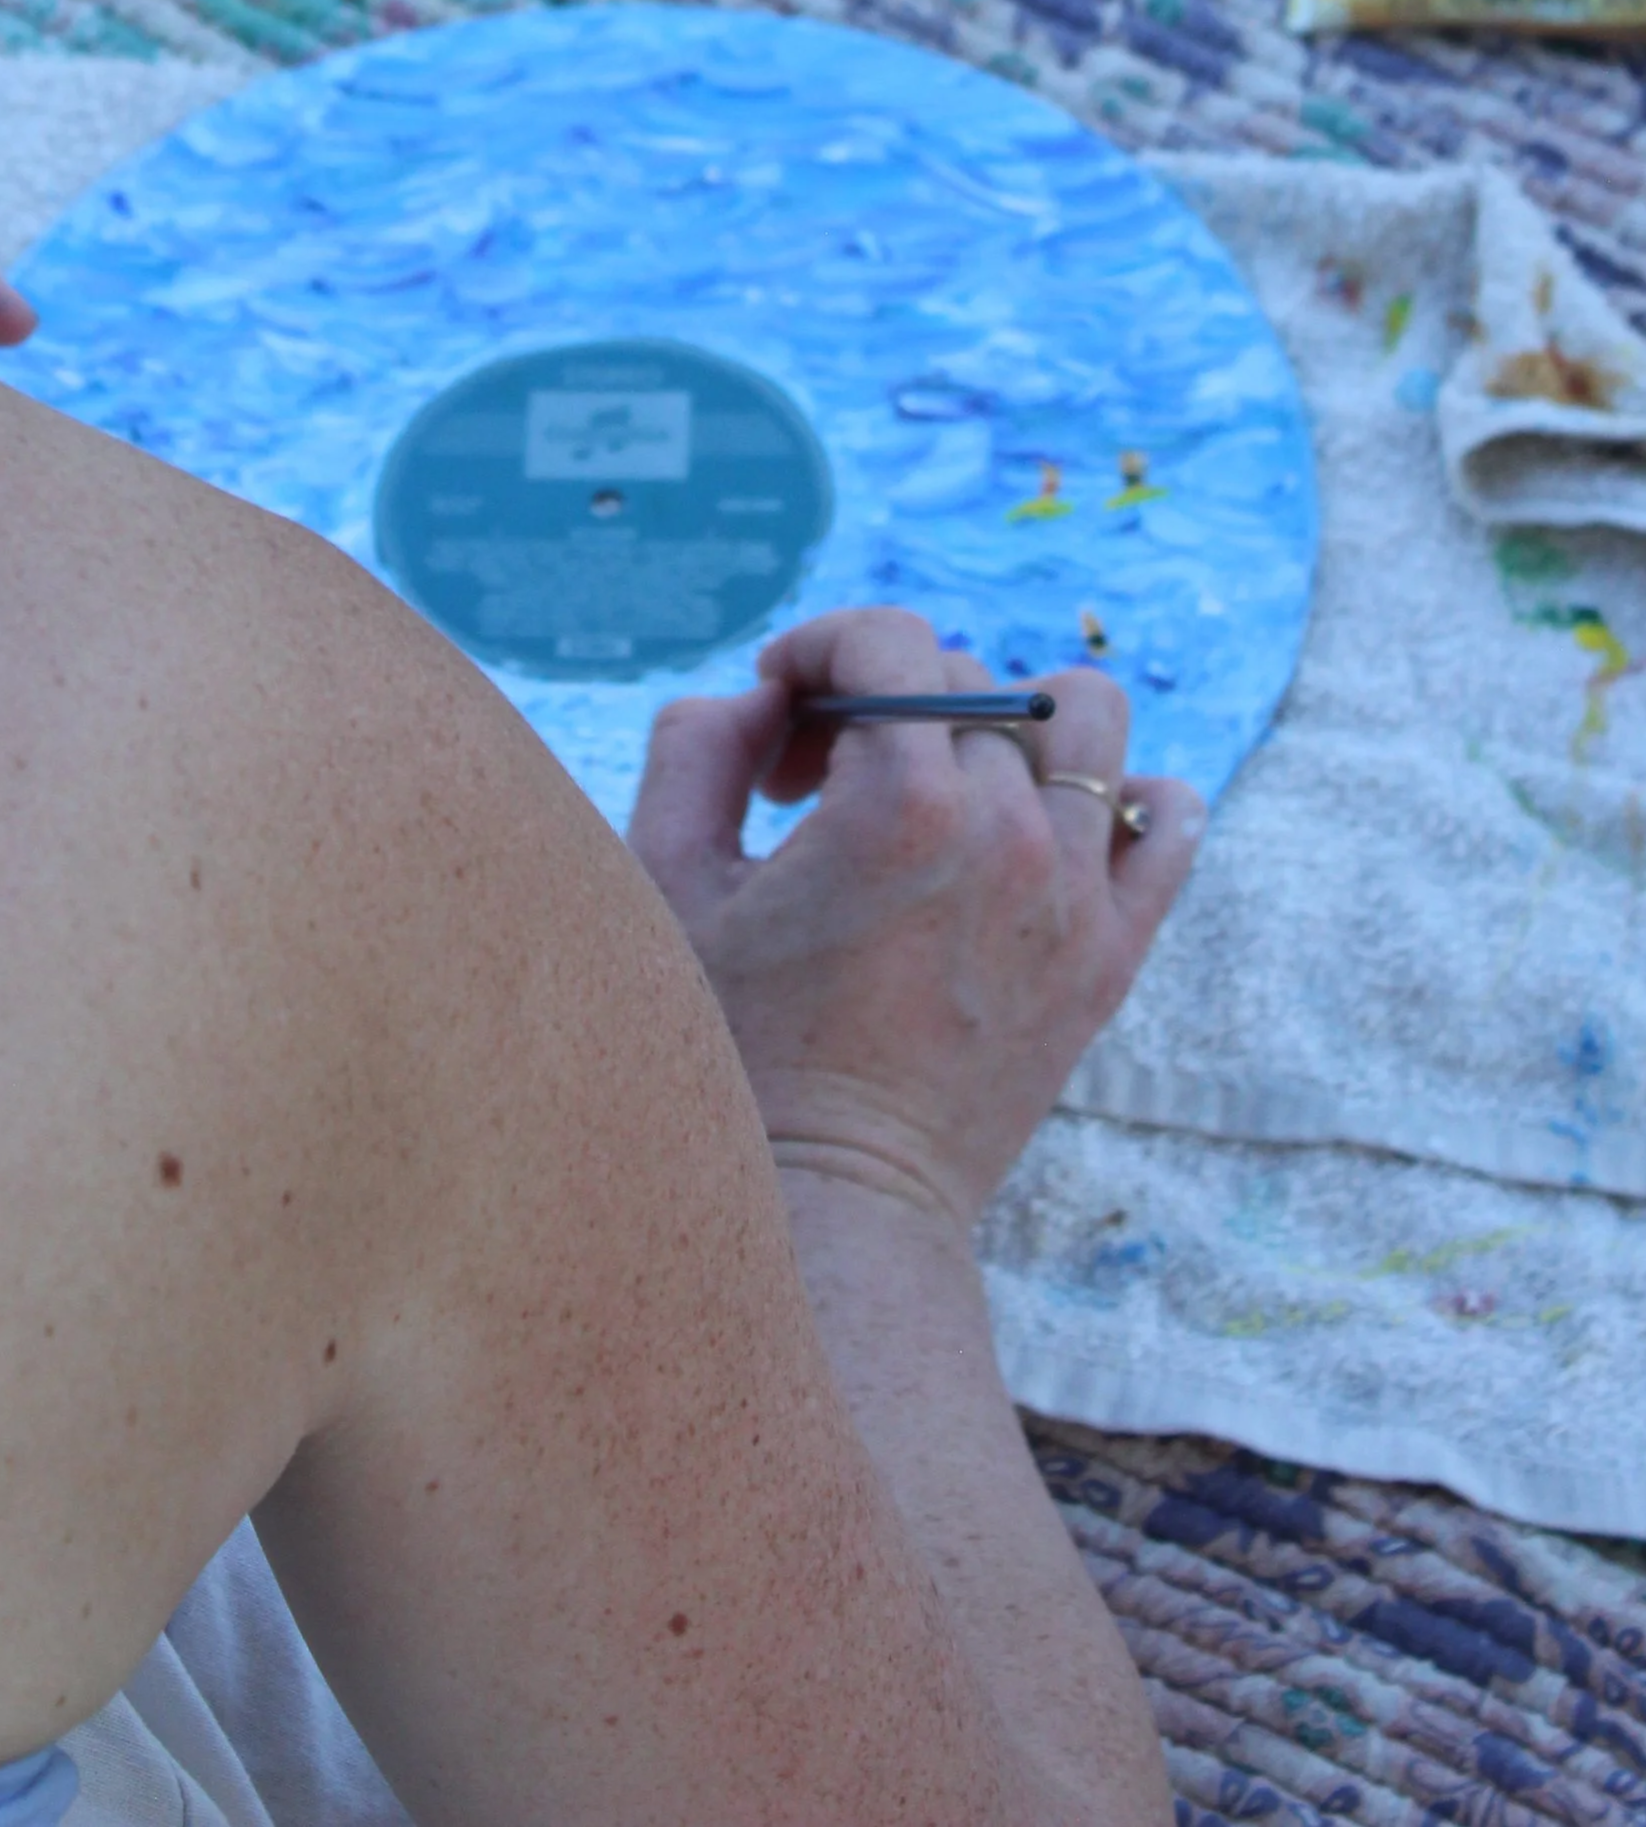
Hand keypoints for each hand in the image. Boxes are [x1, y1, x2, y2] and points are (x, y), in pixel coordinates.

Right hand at [628, 606, 1203, 1230]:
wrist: (836, 1203)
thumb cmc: (734, 1047)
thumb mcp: (670, 881)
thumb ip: (702, 745)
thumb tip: (766, 698)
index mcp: (900, 806)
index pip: (889, 637)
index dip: (819, 646)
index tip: (779, 707)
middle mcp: (1007, 835)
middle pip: (963, 682)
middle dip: (877, 703)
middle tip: (812, 786)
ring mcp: (1075, 895)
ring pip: (1084, 721)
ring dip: (1010, 722)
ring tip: (946, 783)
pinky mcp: (1113, 956)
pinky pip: (1169, 823)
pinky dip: (1127, 795)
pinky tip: (1046, 823)